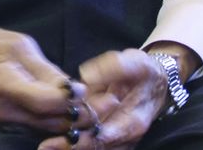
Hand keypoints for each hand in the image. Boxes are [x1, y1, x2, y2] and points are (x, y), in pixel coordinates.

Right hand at [0, 28, 95, 136]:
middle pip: (49, 122)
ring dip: (75, 121)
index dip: (67, 98)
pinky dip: (61, 121)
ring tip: (100, 107)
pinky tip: (79, 111)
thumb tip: (72, 87)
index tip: (85, 89)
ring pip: (48, 129)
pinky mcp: (11, 126)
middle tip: (107, 102)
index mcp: (3, 85)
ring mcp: (7, 122)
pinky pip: (41, 128)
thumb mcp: (19, 46)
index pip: (41, 101)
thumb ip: (45, 70)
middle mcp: (6, 111)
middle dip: (80, 114)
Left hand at [38, 48, 165, 149]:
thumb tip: (85, 75)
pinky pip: (94, 145)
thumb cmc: (145, 72)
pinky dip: (77, 144)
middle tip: (45, 147)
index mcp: (132, 121)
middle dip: (70, 147)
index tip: (63, 136)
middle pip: (96, 148)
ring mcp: (118, 140)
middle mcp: (125, 137)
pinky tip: (57, 143)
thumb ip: (111, 67)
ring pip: (95, 149)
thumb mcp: (134, 62)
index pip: (104, 136)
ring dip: (71, 148)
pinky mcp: (111, 137)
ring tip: (46, 147)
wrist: (157, 82)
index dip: (83, 139)